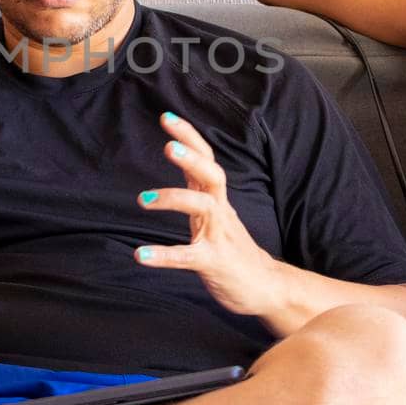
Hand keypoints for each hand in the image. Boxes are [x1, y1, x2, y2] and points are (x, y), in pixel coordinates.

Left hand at [133, 112, 280, 316]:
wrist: (265, 287)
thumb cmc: (233, 249)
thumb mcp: (215, 213)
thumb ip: (198, 188)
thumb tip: (181, 159)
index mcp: (216, 199)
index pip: (206, 160)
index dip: (189, 137)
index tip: (166, 117)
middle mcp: (220, 211)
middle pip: (212, 175)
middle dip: (192, 158)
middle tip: (167, 146)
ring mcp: (219, 236)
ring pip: (202, 207)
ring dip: (173, 198)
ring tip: (142, 198)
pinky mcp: (214, 262)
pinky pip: (188, 257)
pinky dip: (164, 255)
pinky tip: (140, 255)